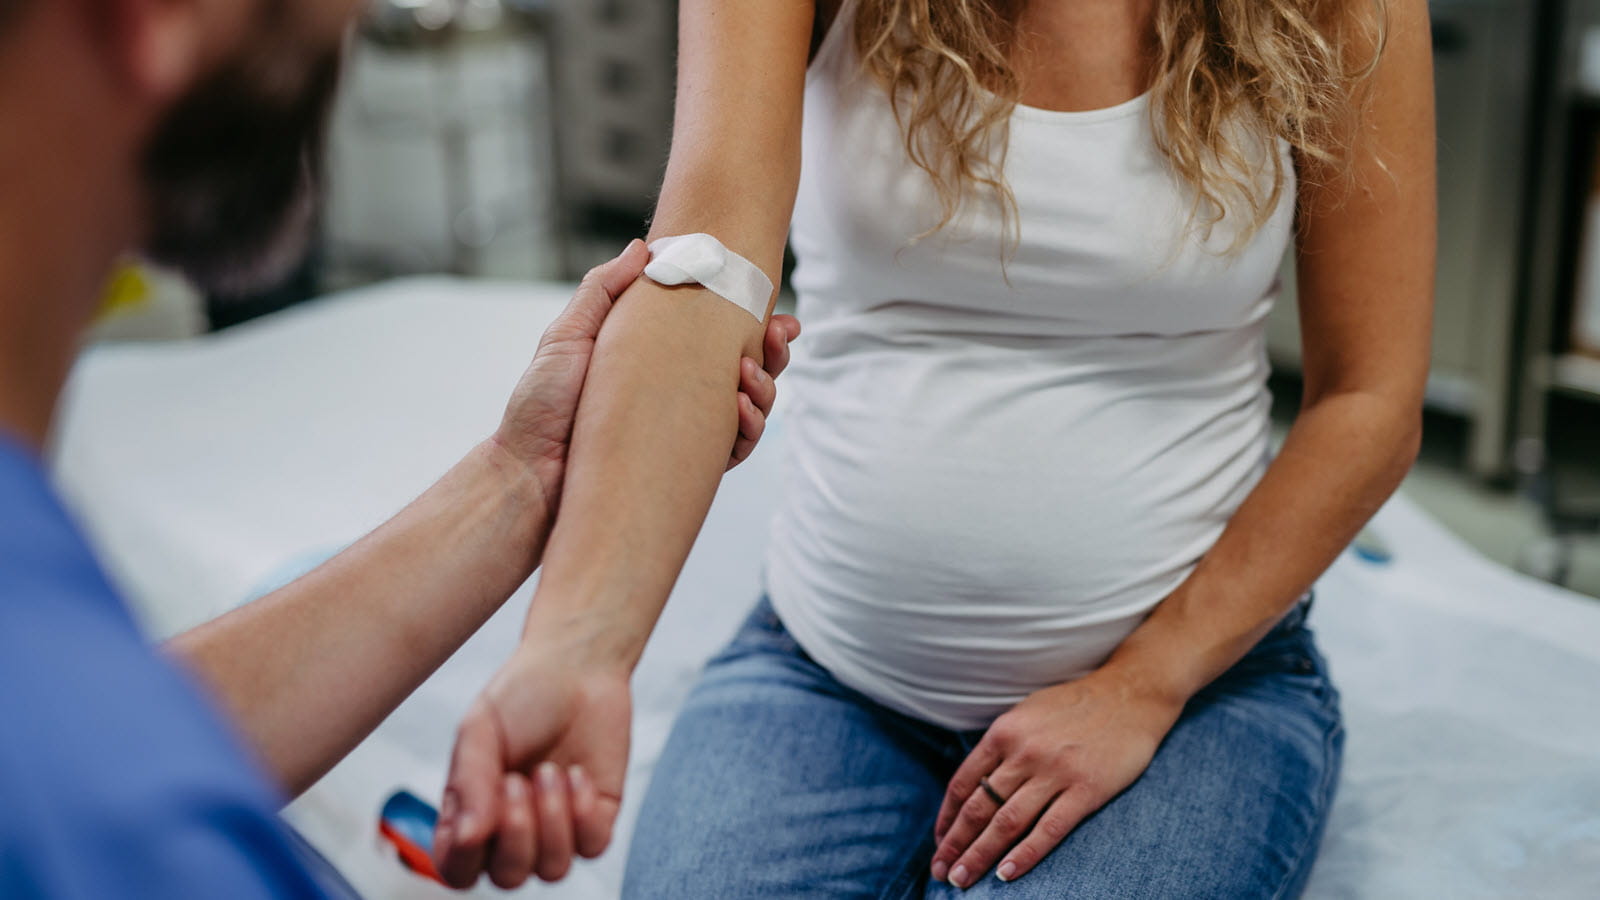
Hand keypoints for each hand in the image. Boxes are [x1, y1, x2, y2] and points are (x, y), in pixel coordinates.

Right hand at [433, 645, 631, 888]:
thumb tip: (468, 837)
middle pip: (508, 878)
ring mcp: (556, 827)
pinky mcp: (597, 817)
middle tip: (519, 780)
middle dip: (517, 833)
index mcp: (472, 813)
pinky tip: (577, 772)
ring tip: (551, 770)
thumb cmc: (520, 696)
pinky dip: (585, 813)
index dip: (466, 858)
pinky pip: (592, 847)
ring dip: (553, 820)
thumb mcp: (479, 732)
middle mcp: (512, 829)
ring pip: (553, 870)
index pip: (458, 870)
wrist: (576, 666)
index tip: (478, 817)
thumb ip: (470, 784)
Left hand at [493, 239, 800, 503]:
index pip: (716, 335)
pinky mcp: (686, 464)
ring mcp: (684, 429)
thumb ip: (604, 288)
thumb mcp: (568, 334)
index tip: (774, 308)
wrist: (528, 472)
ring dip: (765, 388)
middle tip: (778, 335)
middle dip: (774, 352)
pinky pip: (733, 449)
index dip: (752, 321)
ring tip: (749, 374)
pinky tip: (741, 411)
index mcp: (658, 358)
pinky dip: (749, 429)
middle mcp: (677, 392)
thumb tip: (644, 246)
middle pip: (746, 369)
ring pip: (749, 407)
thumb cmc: (540, 404)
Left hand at [930, 672, 1183, 887]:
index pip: (962, 784)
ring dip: (979, 855)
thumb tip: (975, 785)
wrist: (1130, 694)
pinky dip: (1024, 855)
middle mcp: (1023, 752)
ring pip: (1006, 823)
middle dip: (955, 845)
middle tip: (940, 873)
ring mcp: (1054, 772)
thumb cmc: (1075, 706)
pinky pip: (1049, 829)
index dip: (946, 819)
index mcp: (1004, 732)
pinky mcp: (1086, 789)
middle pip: (978, 808)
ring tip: (961, 880)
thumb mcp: (1026, 713)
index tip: (939, 842)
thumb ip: (1001, 746)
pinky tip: (1006, 875)